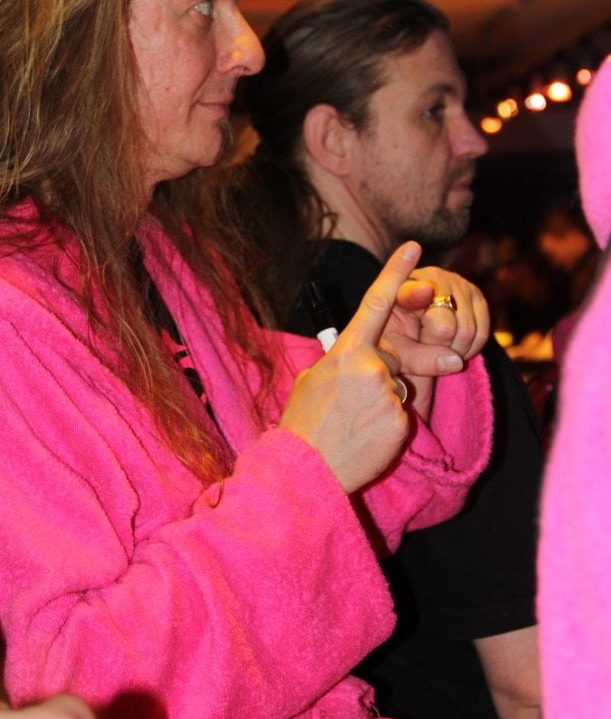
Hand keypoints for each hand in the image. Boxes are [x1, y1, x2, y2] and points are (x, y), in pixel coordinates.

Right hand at [280, 242, 421, 492]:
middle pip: (391, 362)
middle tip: (347, 408)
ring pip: (398, 391)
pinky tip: (365, 439)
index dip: (396, 273)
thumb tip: (356, 358)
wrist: (304, 470)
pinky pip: (401, 417)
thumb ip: (339, 362)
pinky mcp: (400, 421)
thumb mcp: (311, 381)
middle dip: (377, 380)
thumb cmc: (302, 424)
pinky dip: (387, 427)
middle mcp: (370, 366)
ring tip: (353, 425)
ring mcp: (387, 393)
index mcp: (345, 351)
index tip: (415, 248)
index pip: (375, 304)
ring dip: (382, 405)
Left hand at [382, 266, 489, 377]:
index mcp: (402, 290)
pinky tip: (455, 348)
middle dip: (438, 350)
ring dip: (456, 352)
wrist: (408, 325)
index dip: (418, 292)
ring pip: (468, 331)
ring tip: (439, 351)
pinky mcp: (476, 295)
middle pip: (446, 327)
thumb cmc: (397, 339)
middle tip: (427, 353)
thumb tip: (457, 362)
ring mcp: (458, 284)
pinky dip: (471, 349)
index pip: (413, 293)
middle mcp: (432, 279)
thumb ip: (420, 360)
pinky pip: (482, 332)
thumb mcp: (398, 354)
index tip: (425, 290)